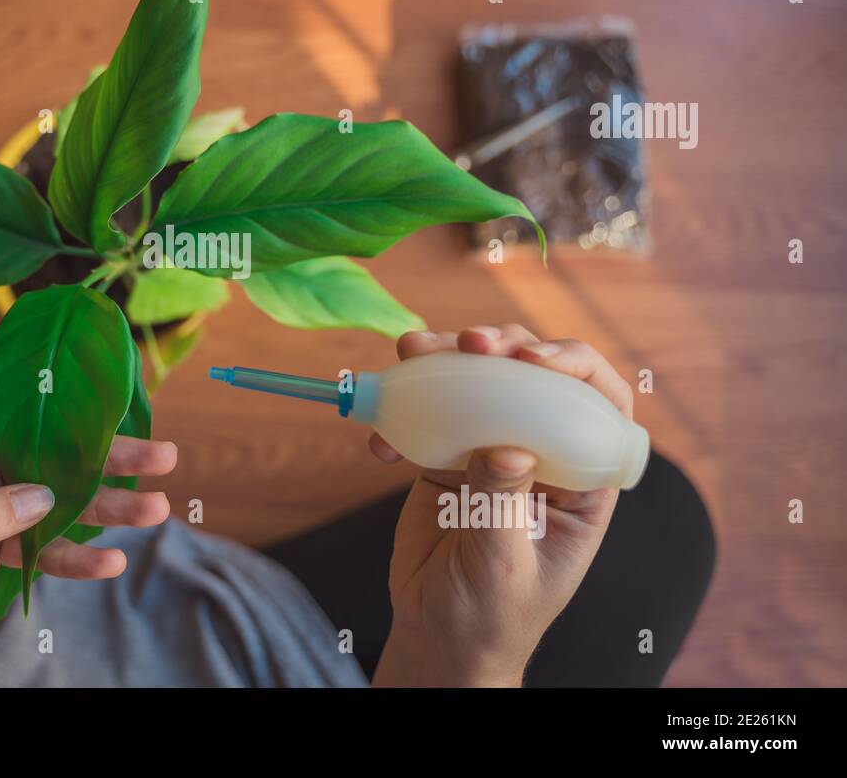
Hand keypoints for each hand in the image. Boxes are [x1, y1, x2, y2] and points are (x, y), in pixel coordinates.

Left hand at [0, 371, 175, 686]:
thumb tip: (40, 498)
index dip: (36, 374)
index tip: (91, 367)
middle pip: (42, 447)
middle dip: (101, 450)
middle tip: (161, 452)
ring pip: (54, 501)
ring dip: (104, 505)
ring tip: (158, 508)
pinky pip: (41, 551)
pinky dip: (75, 557)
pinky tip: (111, 561)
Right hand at [370, 325, 630, 686]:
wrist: (439, 636)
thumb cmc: (493, 615)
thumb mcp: (505, 566)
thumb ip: (503, 504)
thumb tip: (508, 446)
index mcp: (583, 480)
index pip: (598, 405)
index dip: (576, 369)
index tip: (534, 361)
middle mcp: (544, 453)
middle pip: (536, 378)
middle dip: (506, 347)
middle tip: (469, 340)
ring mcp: (492, 450)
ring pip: (481, 383)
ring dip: (447, 359)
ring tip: (412, 350)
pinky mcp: (446, 457)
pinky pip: (427, 416)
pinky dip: (399, 414)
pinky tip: (379, 440)